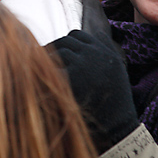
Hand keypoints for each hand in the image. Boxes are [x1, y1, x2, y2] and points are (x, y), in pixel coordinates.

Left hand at [49, 30, 139, 152]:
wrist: (118, 128)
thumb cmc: (114, 102)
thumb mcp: (116, 69)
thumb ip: (105, 48)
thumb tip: (94, 30)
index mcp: (104, 52)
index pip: (78, 35)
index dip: (66, 43)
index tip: (58, 54)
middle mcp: (95, 55)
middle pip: (65, 41)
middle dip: (53, 49)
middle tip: (41, 60)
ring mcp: (83, 65)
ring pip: (57, 50)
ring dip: (47, 58)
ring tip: (40, 69)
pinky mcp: (72, 77)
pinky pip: (52, 66)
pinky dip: (46, 71)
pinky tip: (42, 80)